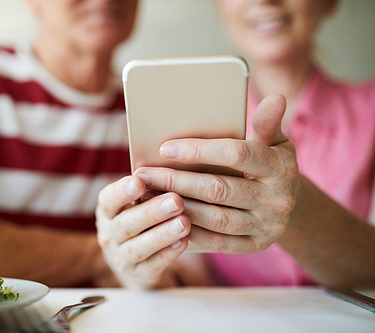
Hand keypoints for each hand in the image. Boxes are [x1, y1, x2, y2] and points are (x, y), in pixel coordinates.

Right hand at [95, 175, 190, 288]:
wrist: (132, 261)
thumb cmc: (138, 219)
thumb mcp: (132, 204)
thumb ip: (146, 188)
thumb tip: (170, 168)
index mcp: (107, 211)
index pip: (108, 200)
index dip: (122, 191)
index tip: (140, 180)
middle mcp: (110, 234)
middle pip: (126, 224)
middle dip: (151, 212)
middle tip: (176, 200)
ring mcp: (122, 257)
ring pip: (138, 247)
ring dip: (162, 234)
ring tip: (184, 223)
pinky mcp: (139, 274)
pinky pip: (153, 265)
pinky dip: (168, 254)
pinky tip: (183, 242)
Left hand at [134, 94, 298, 253]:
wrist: (291, 204)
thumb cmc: (270, 164)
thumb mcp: (274, 142)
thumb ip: (266, 123)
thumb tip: (276, 97)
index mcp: (280, 167)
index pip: (236, 154)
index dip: (199, 150)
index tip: (165, 148)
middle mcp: (277, 198)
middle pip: (218, 188)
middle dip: (176, 181)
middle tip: (144, 174)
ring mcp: (267, 226)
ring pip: (215, 218)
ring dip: (178, 207)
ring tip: (149, 195)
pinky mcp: (256, 245)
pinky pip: (218, 242)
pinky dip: (191, 230)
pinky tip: (167, 218)